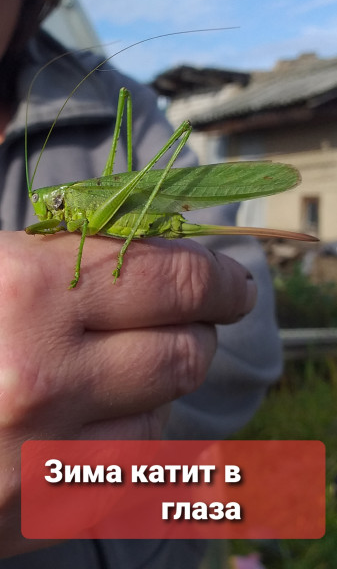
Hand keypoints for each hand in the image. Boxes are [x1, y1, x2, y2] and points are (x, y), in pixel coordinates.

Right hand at [0, 231, 255, 555]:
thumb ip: (67, 249)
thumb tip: (156, 246)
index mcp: (25, 288)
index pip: (175, 278)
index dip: (218, 278)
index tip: (233, 282)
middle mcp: (43, 372)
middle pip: (187, 350)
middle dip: (202, 330)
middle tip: (198, 318)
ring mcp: (43, 452)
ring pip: (167, 414)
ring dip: (167, 384)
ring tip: (141, 363)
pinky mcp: (40, 510)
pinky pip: (135, 471)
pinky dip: (142, 437)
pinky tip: (114, 417)